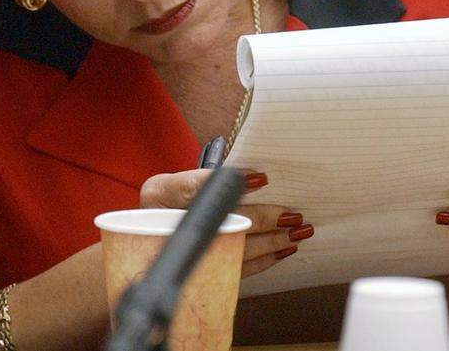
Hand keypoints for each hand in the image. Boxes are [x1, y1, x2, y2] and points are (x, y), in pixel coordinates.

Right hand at [139, 169, 313, 277]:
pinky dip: (264, 259)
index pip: (193, 186)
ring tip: (297, 231)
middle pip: (220, 223)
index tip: (260, 179)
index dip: (227, 184)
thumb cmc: (169, 202)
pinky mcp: (202, 270)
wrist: (151, 238)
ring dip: (271, 241)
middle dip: (261, 219)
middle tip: (290, 214)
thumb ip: (205, 179)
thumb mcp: (176, 182)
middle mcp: (166, 225)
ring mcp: (184, 253)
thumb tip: (251, 178)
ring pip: (234, 249)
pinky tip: (283, 249)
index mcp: (159, 193)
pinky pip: (238, 269)